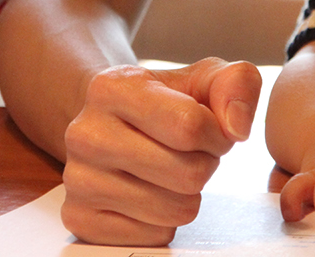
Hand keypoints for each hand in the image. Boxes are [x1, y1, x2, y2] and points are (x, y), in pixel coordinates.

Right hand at [60, 57, 261, 245]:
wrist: (110, 122)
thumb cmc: (164, 101)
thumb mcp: (203, 78)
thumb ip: (236, 83)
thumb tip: (237, 128)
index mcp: (112, 88)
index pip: (190, 126)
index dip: (216, 135)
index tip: (209, 130)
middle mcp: (85, 133)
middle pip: (188, 174)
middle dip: (204, 164)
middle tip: (188, 152)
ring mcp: (78, 179)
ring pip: (176, 210)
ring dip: (188, 194)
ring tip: (169, 170)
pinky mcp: (81, 218)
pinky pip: (156, 236)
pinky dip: (165, 219)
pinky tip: (149, 191)